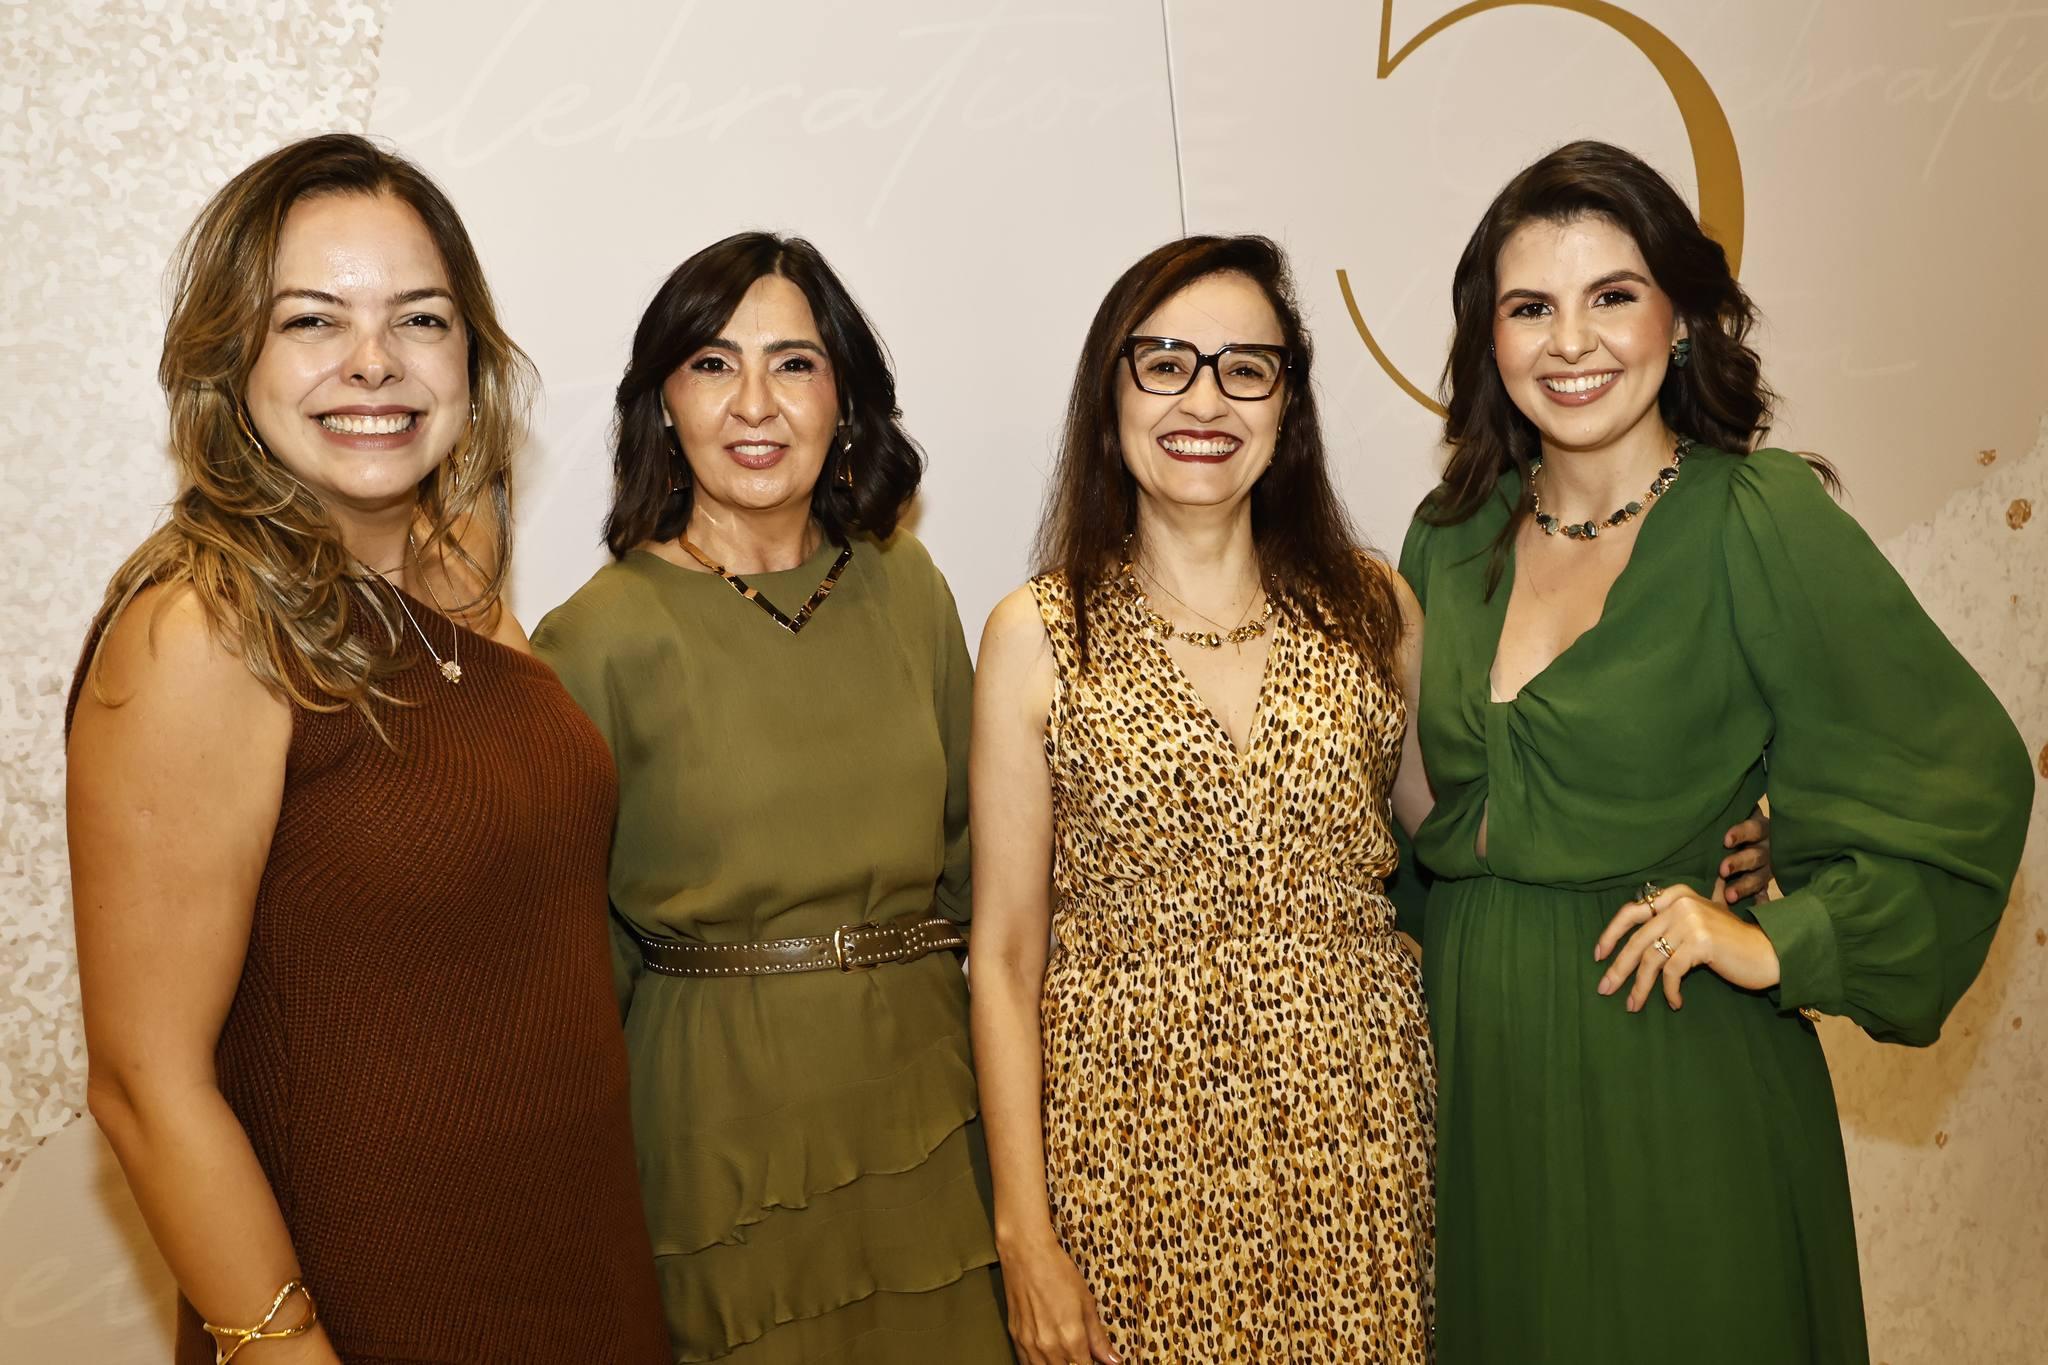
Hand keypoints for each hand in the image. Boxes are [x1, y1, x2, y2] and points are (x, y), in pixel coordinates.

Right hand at [997, 1224, 1121, 1364]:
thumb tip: (1114, 1361)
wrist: (1026, 1254)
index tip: (1096, 1361)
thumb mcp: (1086, 1303)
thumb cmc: (1059, 1273)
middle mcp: (1049, 1347)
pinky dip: (1038, 1364)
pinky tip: (1047, 1358)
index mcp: (1071, 1338)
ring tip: (1066, 1357)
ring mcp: (1029, 1344)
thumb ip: (1098, 1337)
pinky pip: (1026, 1364)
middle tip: (1081, 1355)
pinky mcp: (1015, 1338)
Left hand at [1593, 882, 1780, 1010]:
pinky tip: (1674, 1003)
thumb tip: (1628, 944)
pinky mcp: (1701, 942)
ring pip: (1651, 959)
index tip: (1598, 956)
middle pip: (1637, 940)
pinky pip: (1672, 972)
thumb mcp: (1698, 922)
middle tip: (1604, 989)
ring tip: (1633, 1006)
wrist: (1769, 952)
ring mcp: (1691, 921)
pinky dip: (1669, 990)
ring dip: (1639, 986)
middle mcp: (1681, 904)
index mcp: (1676, 895)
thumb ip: (1669, 923)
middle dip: (1618, 968)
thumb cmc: (1731, 943)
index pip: (1631, 912)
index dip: (1611, 934)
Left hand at [1714, 805, 1772, 903]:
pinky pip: (1764, 894)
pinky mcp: (1765, 883)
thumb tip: (1696, 805)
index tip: (1725, 840)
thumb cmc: (1730, 822)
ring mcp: (1768, 867)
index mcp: (1760, 827)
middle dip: (1740, 862)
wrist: (1748, 836)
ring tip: (1730, 895)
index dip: (1741, 833)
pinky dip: (1760, 903)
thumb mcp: (1731, 814)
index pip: (1754, 828)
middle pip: (1757, 855)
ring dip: (1745, 886)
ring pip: (1760, 877)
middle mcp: (1768, 847)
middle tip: (1722, 870)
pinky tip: (1755, 911)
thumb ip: (1722, 813)